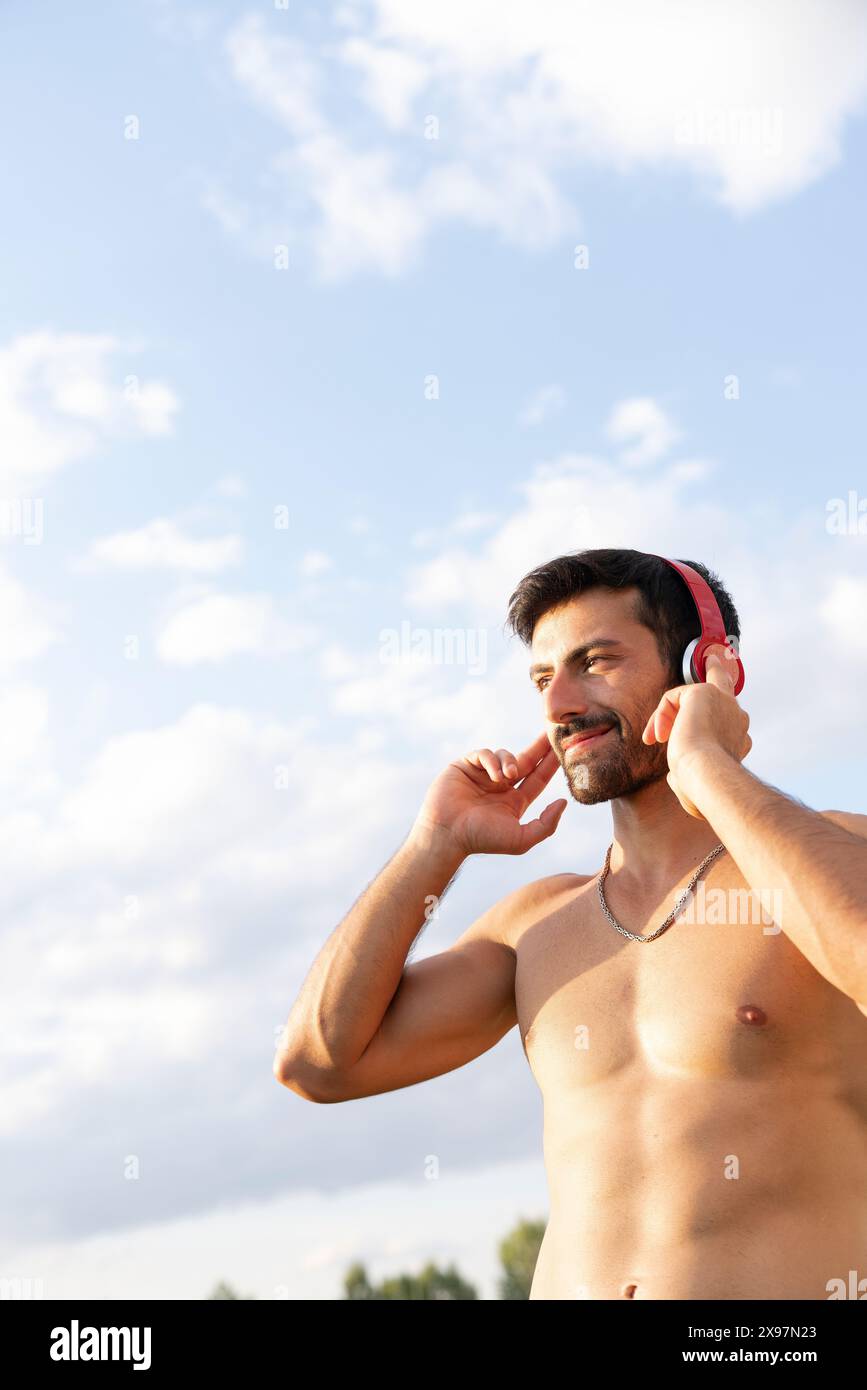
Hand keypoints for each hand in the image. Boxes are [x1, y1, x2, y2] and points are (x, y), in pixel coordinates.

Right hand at [411, 730, 566, 855]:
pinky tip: (494, 776)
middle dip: (540, 746)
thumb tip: (563, 802)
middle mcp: (501, 786)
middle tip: (553, 732)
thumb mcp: (521, 839)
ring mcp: (483, 775)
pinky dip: (492, 761)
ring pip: (505, 754)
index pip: (538, 777)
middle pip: (527, 759)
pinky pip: (484, 754)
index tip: (565, 749)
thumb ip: (546, 824)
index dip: (551, 763)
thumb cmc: (482, 839)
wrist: (447, 834)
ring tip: (509, 776)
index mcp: (515, 801)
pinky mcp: (465, 766)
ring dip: (510, 761)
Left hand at [640, 645, 751, 819]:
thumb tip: (675, 779)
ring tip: (656, 737)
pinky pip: (673, 696)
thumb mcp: (697, 785)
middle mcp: (738, 718)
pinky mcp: (704, 693)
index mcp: (740, 740)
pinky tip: (659, 735)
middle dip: (719, 670)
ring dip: (666, 716)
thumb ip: (689, 776)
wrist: (708, 777)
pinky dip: (661, 715)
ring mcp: (724, 702)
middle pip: (726, 684)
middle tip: (715, 658)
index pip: (736, 718)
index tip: (728, 688)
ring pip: (690, 694)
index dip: (727, 706)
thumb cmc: (703, 791)